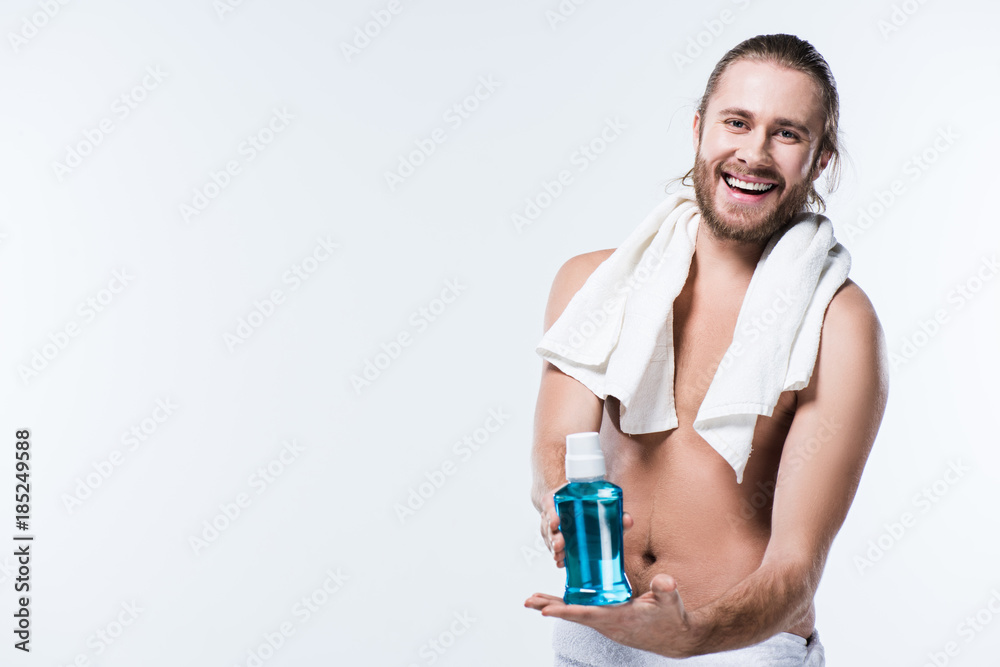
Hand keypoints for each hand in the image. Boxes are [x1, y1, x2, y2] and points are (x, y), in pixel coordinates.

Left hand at [523, 574, 698, 658]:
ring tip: (534, 599)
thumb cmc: (671, 618)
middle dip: (549, 607)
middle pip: (573, 614)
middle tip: (527, 601)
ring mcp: (607, 622)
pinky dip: (568, 605)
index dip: (565, 612)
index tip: (544, 611)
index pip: (587, 615)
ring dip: (554, 605)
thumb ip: (666, 591)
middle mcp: (608, 622)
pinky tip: (559, 599)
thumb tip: (664, 581)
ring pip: (576, 613)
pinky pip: (584, 612)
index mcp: (619, 618)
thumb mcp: (670, 602)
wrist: (676, 637)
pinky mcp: (609, 619)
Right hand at [540, 492, 633, 568]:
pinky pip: (552, 547)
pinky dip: (557, 556)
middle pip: (547, 523)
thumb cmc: (593, 504)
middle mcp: (554, 511)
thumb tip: (627, 520)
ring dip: (553, 548)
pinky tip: (561, 563)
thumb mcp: (603, 506)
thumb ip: (616, 514)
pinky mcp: (556, 538)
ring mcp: (553, 525)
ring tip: (560, 557)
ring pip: (547, 537)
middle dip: (552, 537)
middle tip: (559, 545)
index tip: (556, 523)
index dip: (550, 513)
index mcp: (561, 497)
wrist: (585, 506)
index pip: (549, 502)